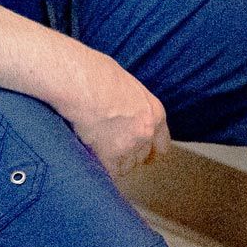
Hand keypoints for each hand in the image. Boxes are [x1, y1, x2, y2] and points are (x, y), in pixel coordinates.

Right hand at [55, 49, 170, 178]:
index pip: (162, 142)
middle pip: (143, 155)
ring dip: (117, 161)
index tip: (148, 154)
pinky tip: (94, 158)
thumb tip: (123, 108)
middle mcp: (146, 132)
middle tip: (116, 148)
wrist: (84, 85)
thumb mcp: (126, 84)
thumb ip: (131, 103)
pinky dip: (102, 167)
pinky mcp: (108, 157)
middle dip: (131, 153)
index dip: (152, 149)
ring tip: (101, 150)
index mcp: (154, 112)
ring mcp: (128, 147)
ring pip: (127, 166)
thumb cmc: (99, 75)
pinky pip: (109, 171)